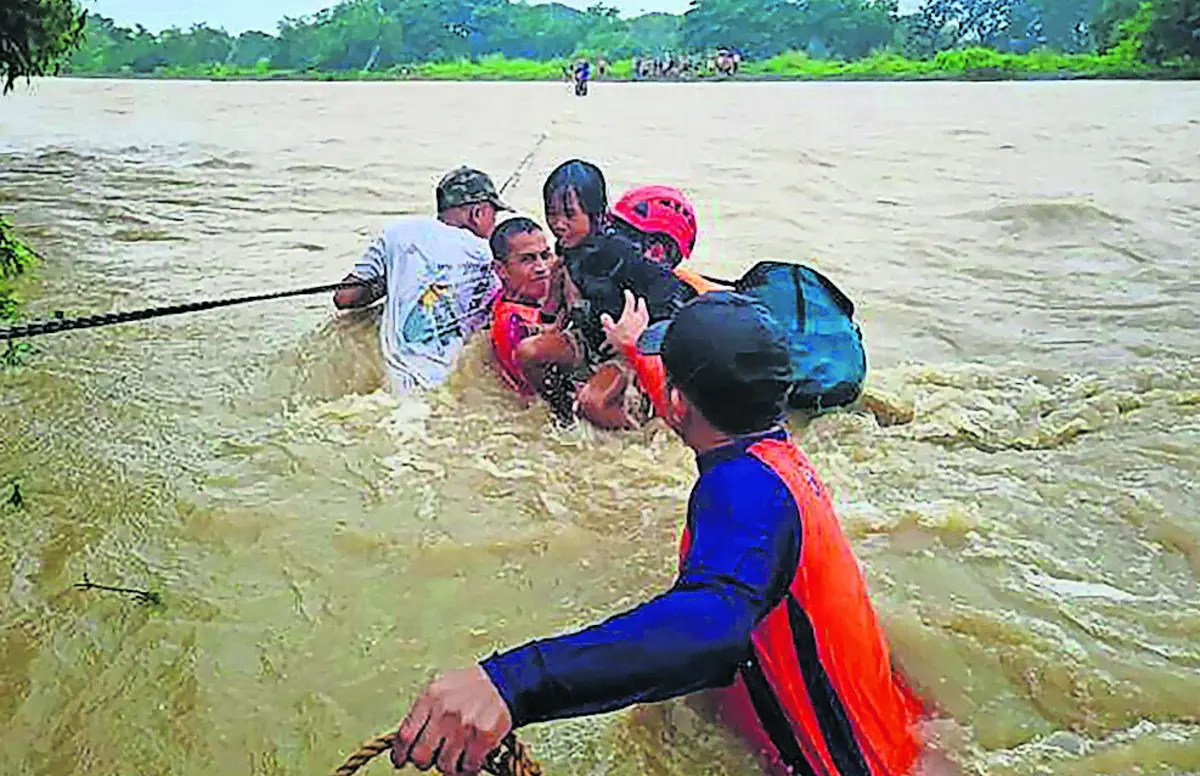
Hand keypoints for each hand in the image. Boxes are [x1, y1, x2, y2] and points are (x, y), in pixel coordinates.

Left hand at [391, 666, 512, 773]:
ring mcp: (464, 726)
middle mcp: (445, 712)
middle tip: (432, 757)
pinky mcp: (484, 737)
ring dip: (448, 765)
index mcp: (430, 697)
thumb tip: (404, 741)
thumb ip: (422, 711)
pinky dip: (468, 768)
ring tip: (455, 756)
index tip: (400, 761)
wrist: (503, 681)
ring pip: (444, 765)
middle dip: (424, 761)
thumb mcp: (439, 688)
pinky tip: (470, 759)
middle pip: (421, 756)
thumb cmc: (468, 686)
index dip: (400, 754)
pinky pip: (468, 767)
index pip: (405, 736)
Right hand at [601, 290, 649, 356]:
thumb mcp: (610, 332)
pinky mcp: (647, 333)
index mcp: (629, 315)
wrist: (637, 351)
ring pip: (645, 315)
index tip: (627, 292)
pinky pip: (647, 324)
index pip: (630, 302)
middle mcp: (638, 318)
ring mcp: (644, 326)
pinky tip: (645, 324)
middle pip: (641, 307)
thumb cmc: (623, 341)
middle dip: (640, 302)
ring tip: (643, 310)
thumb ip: (607, 323)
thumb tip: (604, 316)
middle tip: (640, 299)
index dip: (628, 296)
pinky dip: (646, 321)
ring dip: (644, 310)